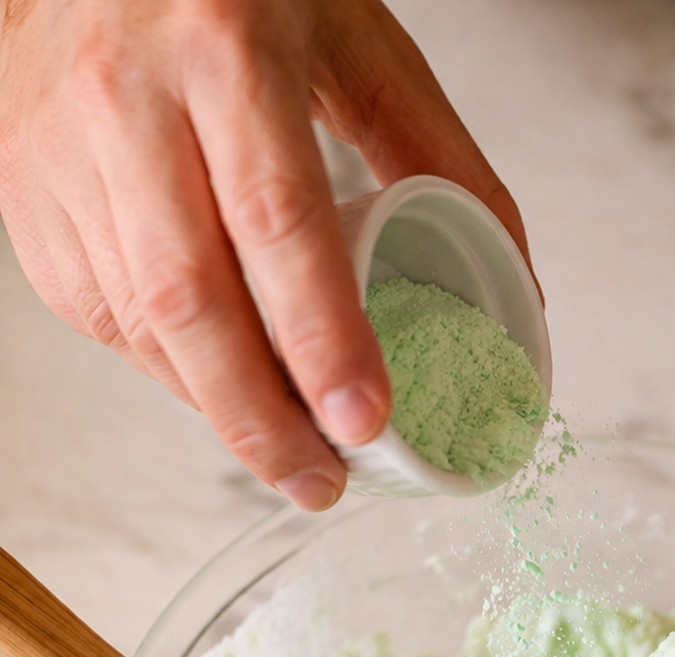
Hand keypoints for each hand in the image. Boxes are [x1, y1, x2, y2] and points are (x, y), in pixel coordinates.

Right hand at [0, 0, 533, 508]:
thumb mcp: (355, 42)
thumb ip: (438, 155)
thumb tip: (515, 288)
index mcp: (225, 46)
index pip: (277, 220)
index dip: (323, 337)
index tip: (366, 421)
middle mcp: (127, 99)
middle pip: (193, 302)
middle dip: (264, 421)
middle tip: (324, 483)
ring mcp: (64, 156)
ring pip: (143, 326)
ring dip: (221, 410)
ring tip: (289, 451)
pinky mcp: (31, 202)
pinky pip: (106, 319)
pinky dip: (172, 372)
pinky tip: (220, 384)